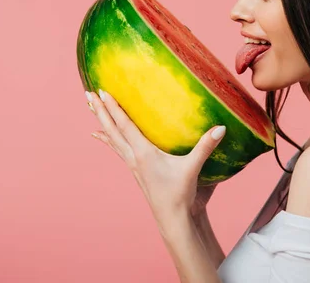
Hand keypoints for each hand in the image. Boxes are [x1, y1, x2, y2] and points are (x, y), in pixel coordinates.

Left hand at [85, 89, 226, 222]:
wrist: (172, 218)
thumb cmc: (181, 193)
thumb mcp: (193, 167)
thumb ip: (205, 146)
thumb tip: (221, 127)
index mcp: (144, 153)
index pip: (125, 125)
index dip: (114, 108)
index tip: (102, 91)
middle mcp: (134, 157)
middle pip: (112, 130)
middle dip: (100, 111)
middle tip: (88, 94)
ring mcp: (132, 164)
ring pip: (112, 139)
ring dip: (102, 122)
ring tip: (91, 108)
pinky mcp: (136, 170)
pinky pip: (117, 149)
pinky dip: (108, 139)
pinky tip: (100, 135)